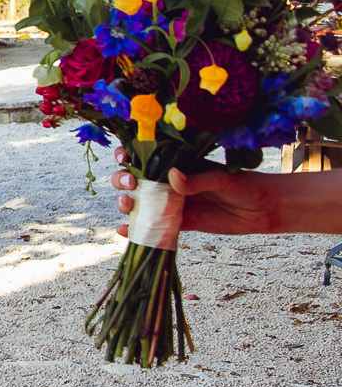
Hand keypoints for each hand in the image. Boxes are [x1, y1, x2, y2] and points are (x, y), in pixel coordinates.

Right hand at [112, 165, 283, 235]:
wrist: (264, 210)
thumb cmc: (245, 185)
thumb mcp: (222, 178)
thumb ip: (197, 179)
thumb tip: (172, 176)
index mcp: (177, 163)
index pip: (145, 156)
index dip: (128, 155)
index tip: (123, 158)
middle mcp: (169, 182)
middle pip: (135, 180)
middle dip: (123, 181)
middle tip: (131, 186)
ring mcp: (173, 203)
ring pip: (140, 203)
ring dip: (126, 204)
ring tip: (128, 207)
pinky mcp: (179, 224)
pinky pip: (154, 226)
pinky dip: (137, 230)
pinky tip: (125, 231)